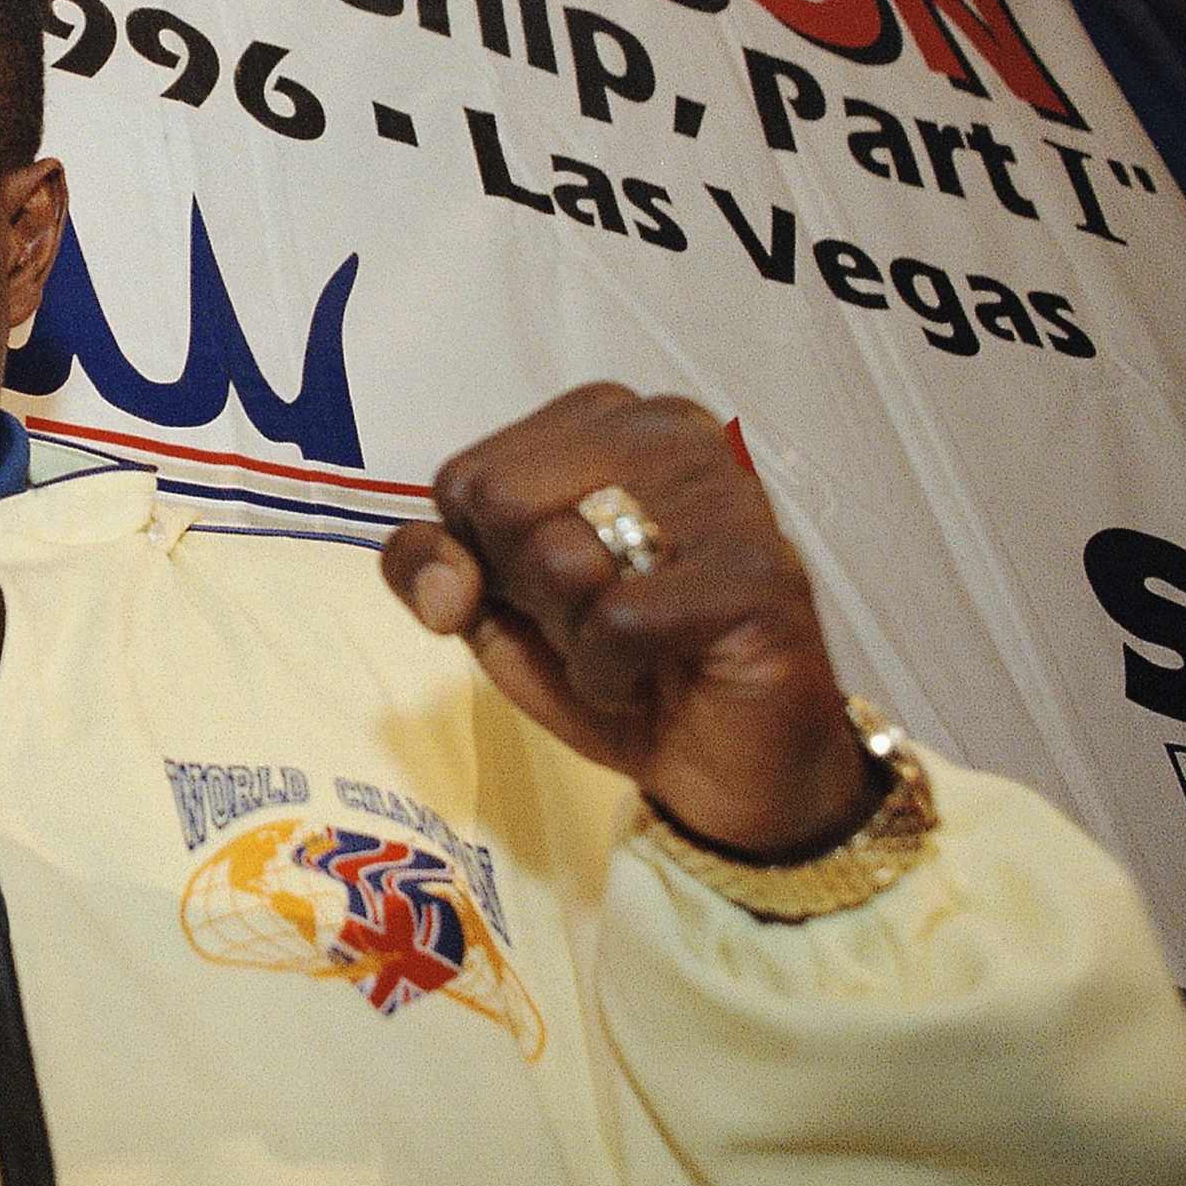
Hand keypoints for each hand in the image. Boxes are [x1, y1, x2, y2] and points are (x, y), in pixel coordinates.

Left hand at [380, 385, 876, 861]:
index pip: (469, 477)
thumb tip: (442, 579)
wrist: (724, 767)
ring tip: (634, 646)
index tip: (551, 590)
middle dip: (528, 592)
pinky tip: (655, 676)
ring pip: (560, 559)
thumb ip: (428, 565)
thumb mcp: (492, 608)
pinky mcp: (757, 577)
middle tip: (598, 619)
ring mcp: (725, 497)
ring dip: (573, 638)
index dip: (486, 560)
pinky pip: (617, 623)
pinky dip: (611, 676)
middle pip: (504, 502)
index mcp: (608, 418)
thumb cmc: (615, 666)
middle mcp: (673, 432)